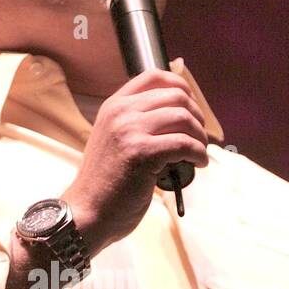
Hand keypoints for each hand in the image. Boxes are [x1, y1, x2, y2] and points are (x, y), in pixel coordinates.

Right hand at [61, 63, 209, 256]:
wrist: (88, 212)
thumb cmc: (104, 184)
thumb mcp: (113, 140)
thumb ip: (135, 123)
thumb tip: (177, 117)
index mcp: (113, 106)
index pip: (153, 77)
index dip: (181, 87)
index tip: (192, 106)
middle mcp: (121, 113)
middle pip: (176, 96)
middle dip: (196, 117)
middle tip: (199, 137)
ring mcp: (130, 131)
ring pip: (184, 118)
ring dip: (200, 136)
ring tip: (199, 152)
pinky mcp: (142, 153)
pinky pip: (185, 144)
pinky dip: (199, 154)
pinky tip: (198, 164)